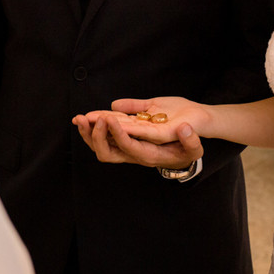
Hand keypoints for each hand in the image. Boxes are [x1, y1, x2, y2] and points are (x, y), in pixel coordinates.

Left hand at [72, 97, 206, 168]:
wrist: (180, 155)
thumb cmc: (187, 151)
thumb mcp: (194, 149)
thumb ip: (192, 141)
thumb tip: (185, 128)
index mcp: (149, 156)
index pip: (128, 147)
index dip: (117, 134)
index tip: (110, 118)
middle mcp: (133, 156)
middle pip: (107, 153)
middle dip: (95, 136)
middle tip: (88, 119)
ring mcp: (125, 150)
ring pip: (100, 147)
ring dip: (88, 133)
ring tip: (79, 118)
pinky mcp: (122, 142)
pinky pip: (103, 139)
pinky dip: (92, 129)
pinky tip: (86, 117)